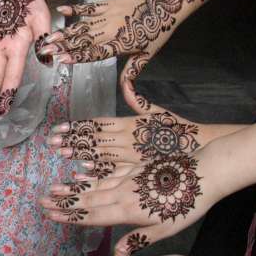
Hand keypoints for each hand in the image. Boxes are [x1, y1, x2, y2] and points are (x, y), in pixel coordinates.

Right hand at [40, 0, 213, 112]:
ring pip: (82, 25)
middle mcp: (111, 30)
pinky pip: (89, 7)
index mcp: (120, 45)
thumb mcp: (146, 57)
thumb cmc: (158, 31)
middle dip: (63, 45)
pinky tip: (62, 11)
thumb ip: (131, 75)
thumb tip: (128, 98)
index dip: (79, 57)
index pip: (96, 53)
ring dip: (64, 32)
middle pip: (83, 40)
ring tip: (49, 36)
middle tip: (45, 49)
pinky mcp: (108, 3)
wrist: (167, 2)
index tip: (62, 59)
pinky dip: (75, 9)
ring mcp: (108, 15)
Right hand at [40, 148, 223, 255]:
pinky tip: (81, 172)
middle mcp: (122, 193)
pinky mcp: (135, 168)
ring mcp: (127, 178)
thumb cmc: (187, 205)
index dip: (71, 216)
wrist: (204, 172)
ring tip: (55, 187)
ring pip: (95, 184)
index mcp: (128, 211)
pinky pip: (107, 172)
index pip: (93, 215)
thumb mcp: (165, 230)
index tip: (50, 215)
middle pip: (88, 199)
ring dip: (73, 188)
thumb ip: (138, 242)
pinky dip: (92, 174)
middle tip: (42, 200)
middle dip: (64, 202)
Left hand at [48, 111, 228, 165]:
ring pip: (101, 155)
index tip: (59, 128)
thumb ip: (139, 100)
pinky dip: (99, 171)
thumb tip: (127, 81)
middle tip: (52, 143)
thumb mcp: (158, 110)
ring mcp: (133, 156)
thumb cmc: (180, 129)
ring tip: (61, 155)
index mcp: (130, 122)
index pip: (97, 123)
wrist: (203, 146)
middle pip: (95, 139)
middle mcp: (129, 139)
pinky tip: (83, 173)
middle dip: (72, 141)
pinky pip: (116, 172)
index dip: (77, 126)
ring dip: (80, 155)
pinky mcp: (140, 170)